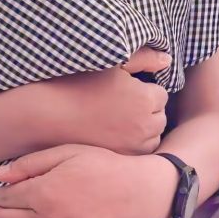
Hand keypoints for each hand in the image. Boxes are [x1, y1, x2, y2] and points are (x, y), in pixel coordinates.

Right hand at [49, 47, 169, 155]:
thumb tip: (167, 60)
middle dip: (148, 111)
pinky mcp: (120, 159)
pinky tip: (115, 136)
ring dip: (144, 130)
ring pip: (152, 138)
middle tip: (123, 106)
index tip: (128, 91)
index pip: (161, 95)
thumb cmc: (80, 84)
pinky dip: (132, 146)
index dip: (145, 91)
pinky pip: (138, 154)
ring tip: (121, 122)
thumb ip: (145, 58)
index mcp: (146, 99)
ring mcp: (133, 147)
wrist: (52, 116)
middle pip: (160, 118)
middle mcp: (145, 126)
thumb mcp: (114, 62)